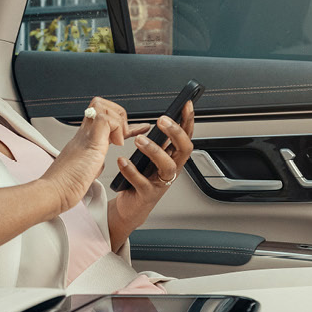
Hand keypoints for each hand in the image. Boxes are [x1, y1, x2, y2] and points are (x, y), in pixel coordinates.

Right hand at [40, 97, 149, 214]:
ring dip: (118, 120)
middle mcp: (84, 134)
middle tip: (125, 133)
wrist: (54, 192)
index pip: (103, 119)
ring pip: (101, 106)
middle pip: (99, 104)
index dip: (121, 121)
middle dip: (118, 113)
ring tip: (119, 140)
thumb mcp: (86, 169)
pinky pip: (105, 119)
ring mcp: (86, 135)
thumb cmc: (66, 186)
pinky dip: (116, 128)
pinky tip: (117, 144)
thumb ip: (93, 162)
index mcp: (85, 140)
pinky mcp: (90, 141)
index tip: (139, 128)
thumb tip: (99, 163)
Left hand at [107, 100, 194, 248]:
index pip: (186, 136)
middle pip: (184, 150)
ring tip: (139, 140)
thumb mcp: (151, 157)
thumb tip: (159, 120)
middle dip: (176, 133)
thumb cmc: (141, 179)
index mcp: (173, 158)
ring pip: (167, 166)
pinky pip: (142, 182)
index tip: (185, 105)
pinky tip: (122, 161)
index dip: (188, 121)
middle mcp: (171, 170)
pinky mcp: (147, 194)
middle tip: (162, 121)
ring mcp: (161, 183)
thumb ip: (157, 141)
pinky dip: (131, 170)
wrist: (131, 206)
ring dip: (155, 151)